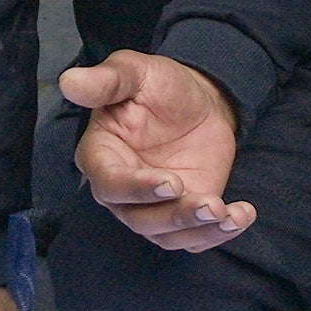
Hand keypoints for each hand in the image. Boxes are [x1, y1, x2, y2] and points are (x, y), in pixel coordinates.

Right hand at [59, 49, 248, 249]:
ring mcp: (151, 208)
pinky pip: (194, 238)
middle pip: (139, 218)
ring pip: (167, 235)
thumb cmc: (159, 86)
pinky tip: (241, 216)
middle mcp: (121, 190)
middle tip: (209, 203)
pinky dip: (218, 234)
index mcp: (102, 155)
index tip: (172, 183)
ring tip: (228, 213)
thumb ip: (106, 81)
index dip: (137, 188)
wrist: (199, 100)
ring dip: (199, 230)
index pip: (110, 183)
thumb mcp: (135, 72)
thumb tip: (69, 81)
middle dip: (175, 216)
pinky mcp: (181, 217)